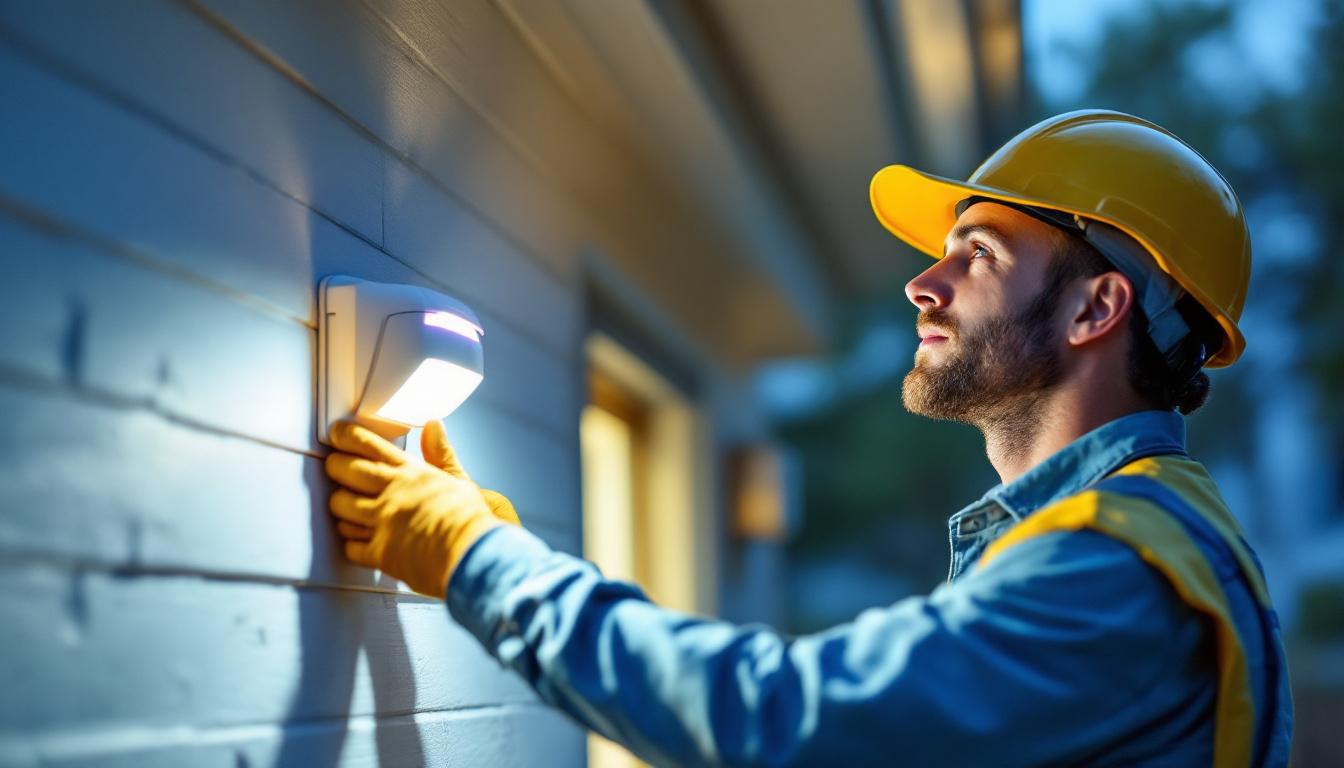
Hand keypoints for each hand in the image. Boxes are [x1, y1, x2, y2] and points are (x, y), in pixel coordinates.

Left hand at [324, 420, 510, 596]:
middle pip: (346, 471)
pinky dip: (350, 542)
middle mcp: (392, 493)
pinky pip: (350, 545)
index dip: (348, 437)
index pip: (371, 446)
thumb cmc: (470, 521)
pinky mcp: (380, 552)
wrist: (474, 555)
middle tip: (333, 466)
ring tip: (344, 505)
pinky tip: (357, 540)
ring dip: (339, 505)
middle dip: (334, 466)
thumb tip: (433, 426)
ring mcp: (383, 522)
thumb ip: (441, 453)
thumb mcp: (458, 480)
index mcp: (411, 474)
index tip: (338, 434)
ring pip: (341, 506)